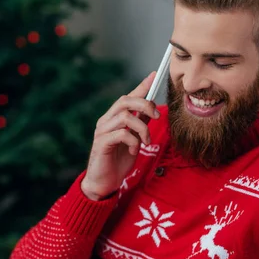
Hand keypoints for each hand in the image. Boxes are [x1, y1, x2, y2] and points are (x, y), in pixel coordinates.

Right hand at [81, 73, 159, 200]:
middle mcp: (106, 121)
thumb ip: (140, 124)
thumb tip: (151, 109)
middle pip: (125, 100)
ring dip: (142, 128)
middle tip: (156, 116)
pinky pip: (122, 134)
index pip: (128, 97)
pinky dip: (134, 141)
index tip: (155, 75)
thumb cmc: (118, 161)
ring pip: (125, 116)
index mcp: (114, 118)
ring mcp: (102, 131)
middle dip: (144, 104)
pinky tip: (135, 151)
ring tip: (146, 142)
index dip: (141, 85)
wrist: (104, 183)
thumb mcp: (134, 140)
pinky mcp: (101, 143)